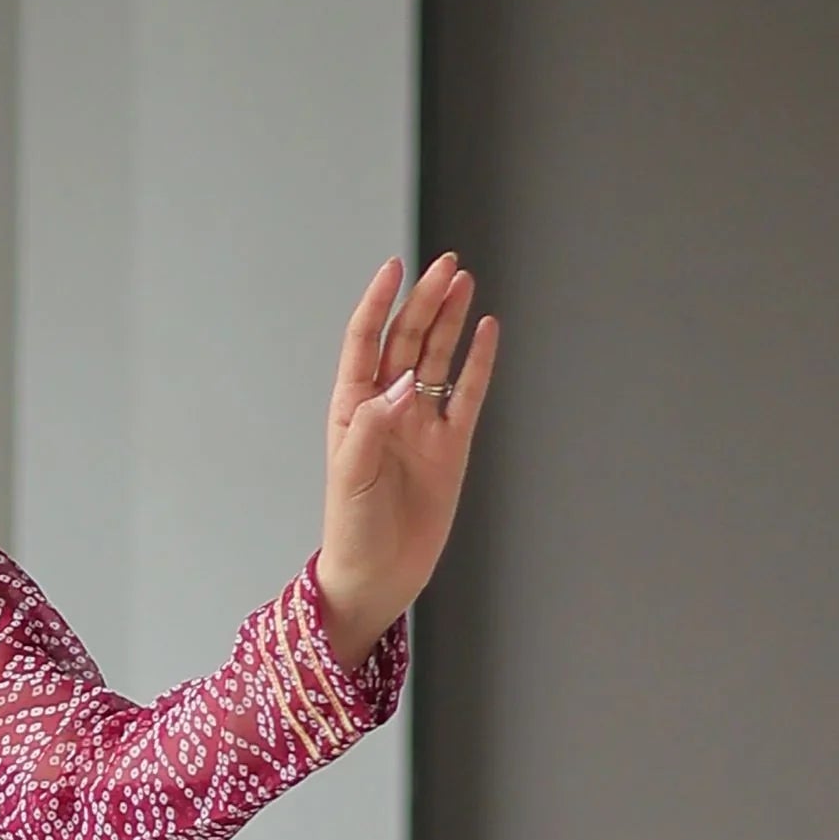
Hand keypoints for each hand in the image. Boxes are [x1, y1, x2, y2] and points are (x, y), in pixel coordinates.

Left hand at [317, 252, 498, 666]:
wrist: (380, 574)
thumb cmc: (354, 529)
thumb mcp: (353, 474)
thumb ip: (375, 423)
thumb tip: (406, 383)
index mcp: (354, 408)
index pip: (365, 342)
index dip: (378, 304)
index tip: (394, 269)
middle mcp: (389, 408)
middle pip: (407, 340)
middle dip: (424, 301)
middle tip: (446, 266)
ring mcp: (422, 423)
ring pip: (438, 358)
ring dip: (449, 320)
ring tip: (463, 283)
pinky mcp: (452, 444)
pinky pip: (468, 393)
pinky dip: (478, 362)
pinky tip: (485, 331)